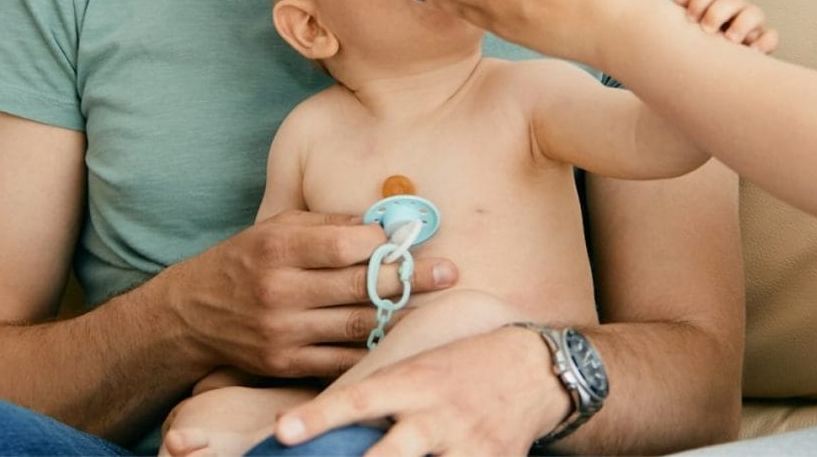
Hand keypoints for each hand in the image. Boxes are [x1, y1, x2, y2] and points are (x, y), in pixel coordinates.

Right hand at [161, 211, 459, 377]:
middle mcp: (279, 290)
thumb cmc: (246, 261)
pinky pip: (340, 358)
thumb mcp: (276, 229)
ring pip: (356, 325)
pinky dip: (373, 349)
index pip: (343, 245)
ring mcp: (282, 331)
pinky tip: (399, 337)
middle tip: (450, 272)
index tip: (414, 238)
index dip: (383, 242)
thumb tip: (384, 222)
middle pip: (358, 286)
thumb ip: (327, 224)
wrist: (193, 314)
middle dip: (409, 278)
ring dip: (401, 315)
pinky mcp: (284, 363)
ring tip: (436, 306)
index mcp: (277, 248)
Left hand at [271, 325, 567, 456]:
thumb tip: (286, 421)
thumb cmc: (460, 368)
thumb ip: (367, 397)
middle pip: (391, 455)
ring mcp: (469, 445)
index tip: (282, 432)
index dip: (318, 416)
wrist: (535, 370)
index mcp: (413, 383)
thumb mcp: (415, 368)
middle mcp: (437, 415)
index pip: (357, 399)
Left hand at [673, 0, 777, 52]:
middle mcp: (735, 7)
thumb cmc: (698, 39)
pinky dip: (764, 42)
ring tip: (730, 39)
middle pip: (730, 0)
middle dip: (717, 12)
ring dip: (742, 24)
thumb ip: (682, 11)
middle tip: (707, 29)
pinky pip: (771, 36)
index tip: (689, 19)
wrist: (716, 62)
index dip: (699, 1)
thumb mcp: (689, 24)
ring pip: (755, 13)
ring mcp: (752, 22)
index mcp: (714, 0)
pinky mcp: (763, 39)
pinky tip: (752, 52)